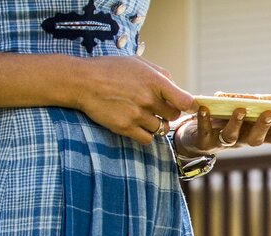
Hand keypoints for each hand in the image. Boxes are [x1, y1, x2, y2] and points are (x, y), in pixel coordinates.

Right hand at [71, 56, 191, 144]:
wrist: (81, 81)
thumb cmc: (109, 69)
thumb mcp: (137, 62)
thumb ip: (160, 74)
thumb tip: (177, 87)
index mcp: (154, 81)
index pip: (186, 101)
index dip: (189, 106)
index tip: (185, 106)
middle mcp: (148, 99)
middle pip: (174, 116)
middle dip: (168, 113)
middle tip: (156, 108)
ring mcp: (137, 115)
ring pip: (161, 128)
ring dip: (155, 124)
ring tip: (142, 114)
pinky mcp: (125, 127)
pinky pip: (148, 139)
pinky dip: (146, 135)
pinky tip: (138, 125)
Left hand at [175, 103, 270, 156]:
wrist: (201, 138)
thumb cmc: (232, 124)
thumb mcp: (255, 121)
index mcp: (257, 136)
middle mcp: (243, 141)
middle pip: (256, 138)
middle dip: (263, 126)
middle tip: (269, 112)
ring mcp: (223, 142)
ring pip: (232, 136)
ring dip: (236, 123)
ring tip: (241, 109)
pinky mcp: (204, 141)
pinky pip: (204, 131)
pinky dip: (204, 120)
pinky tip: (205, 108)